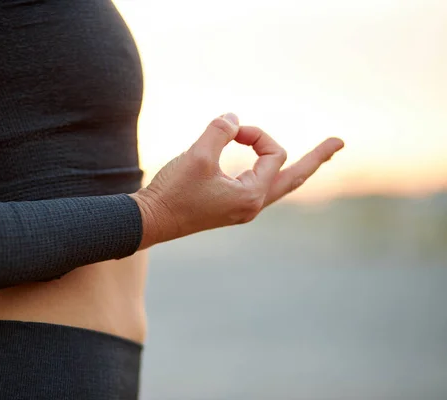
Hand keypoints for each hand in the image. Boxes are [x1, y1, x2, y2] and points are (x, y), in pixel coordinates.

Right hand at [130, 113, 343, 248]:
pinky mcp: (229, 208)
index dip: (258, 134)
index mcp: (251, 195)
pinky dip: (268, 171)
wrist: (150, 220)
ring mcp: (242, 209)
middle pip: (295, 178)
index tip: (232, 130)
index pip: (275, 154)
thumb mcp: (197, 155)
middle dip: (317, 158)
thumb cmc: (173, 192)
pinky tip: (269, 166)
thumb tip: (234, 117)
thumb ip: (220, 131)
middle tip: (339, 142)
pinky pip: (261, 187)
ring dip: (296, 167)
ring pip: (280, 185)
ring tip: (319, 156)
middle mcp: (252, 205)